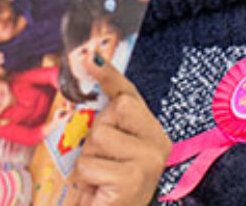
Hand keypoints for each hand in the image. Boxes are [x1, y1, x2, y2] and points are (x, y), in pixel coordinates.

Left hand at [65, 55, 170, 205]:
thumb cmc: (104, 183)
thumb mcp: (105, 144)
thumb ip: (104, 117)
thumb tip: (88, 71)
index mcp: (153, 132)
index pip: (130, 94)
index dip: (110, 75)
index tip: (90, 57)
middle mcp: (159, 143)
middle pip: (118, 108)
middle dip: (98, 130)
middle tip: (101, 156)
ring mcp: (149, 161)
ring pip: (101, 135)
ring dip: (89, 157)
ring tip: (99, 175)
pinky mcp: (133, 178)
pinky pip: (91, 162)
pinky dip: (86, 177)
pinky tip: (99, 188)